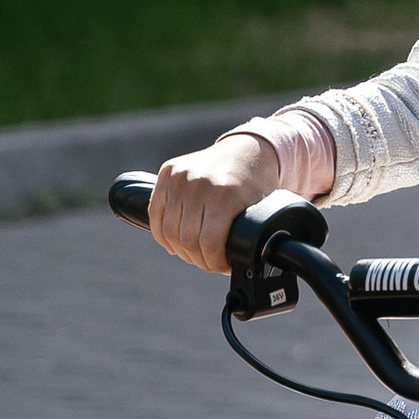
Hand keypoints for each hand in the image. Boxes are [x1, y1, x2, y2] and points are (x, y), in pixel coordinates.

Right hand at [147, 132, 280, 272]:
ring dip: (181, 250)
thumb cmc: (256, 184)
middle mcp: (200, 183)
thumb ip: (251, 237)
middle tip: (210, 262)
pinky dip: (163, 234)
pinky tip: (174, 244)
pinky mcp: (168, 172)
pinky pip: (156, 214)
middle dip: (199, 259)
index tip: (222, 266)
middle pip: (187, 240)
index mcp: (225, 194)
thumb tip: (243, 269)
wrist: (248, 149)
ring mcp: (181, 176)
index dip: (215, 262)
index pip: (209, 243)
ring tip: (195, 253)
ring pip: (169, 231)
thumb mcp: (262, 210)